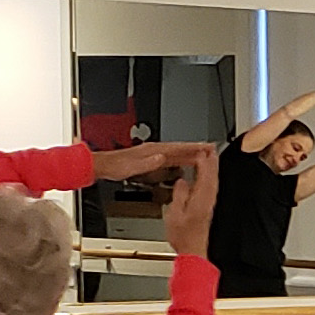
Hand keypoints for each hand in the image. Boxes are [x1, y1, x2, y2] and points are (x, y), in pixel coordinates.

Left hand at [94, 140, 211, 182]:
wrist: (103, 165)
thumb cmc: (115, 166)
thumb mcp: (131, 167)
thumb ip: (148, 163)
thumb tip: (162, 158)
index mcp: (152, 151)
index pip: (177, 148)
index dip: (193, 148)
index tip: (206, 147)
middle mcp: (153, 150)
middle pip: (179, 148)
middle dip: (195, 148)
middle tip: (211, 148)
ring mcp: (152, 153)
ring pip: (175, 152)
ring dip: (189, 153)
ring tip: (203, 154)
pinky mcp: (149, 158)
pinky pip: (169, 157)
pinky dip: (179, 158)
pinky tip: (183, 162)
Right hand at [161, 147, 217, 258]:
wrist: (192, 249)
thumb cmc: (183, 235)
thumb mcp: (174, 213)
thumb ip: (179, 195)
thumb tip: (182, 181)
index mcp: (200, 200)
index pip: (204, 176)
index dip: (204, 162)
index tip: (201, 151)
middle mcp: (207, 201)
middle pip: (212, 177)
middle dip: (212, 162)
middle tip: (211, 149)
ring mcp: (209, 204)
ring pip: (214, 182)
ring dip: (213, 169)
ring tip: (211, 157)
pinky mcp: (208, 208)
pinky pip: (212, 189)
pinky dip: (210, 179)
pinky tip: (207, 176)